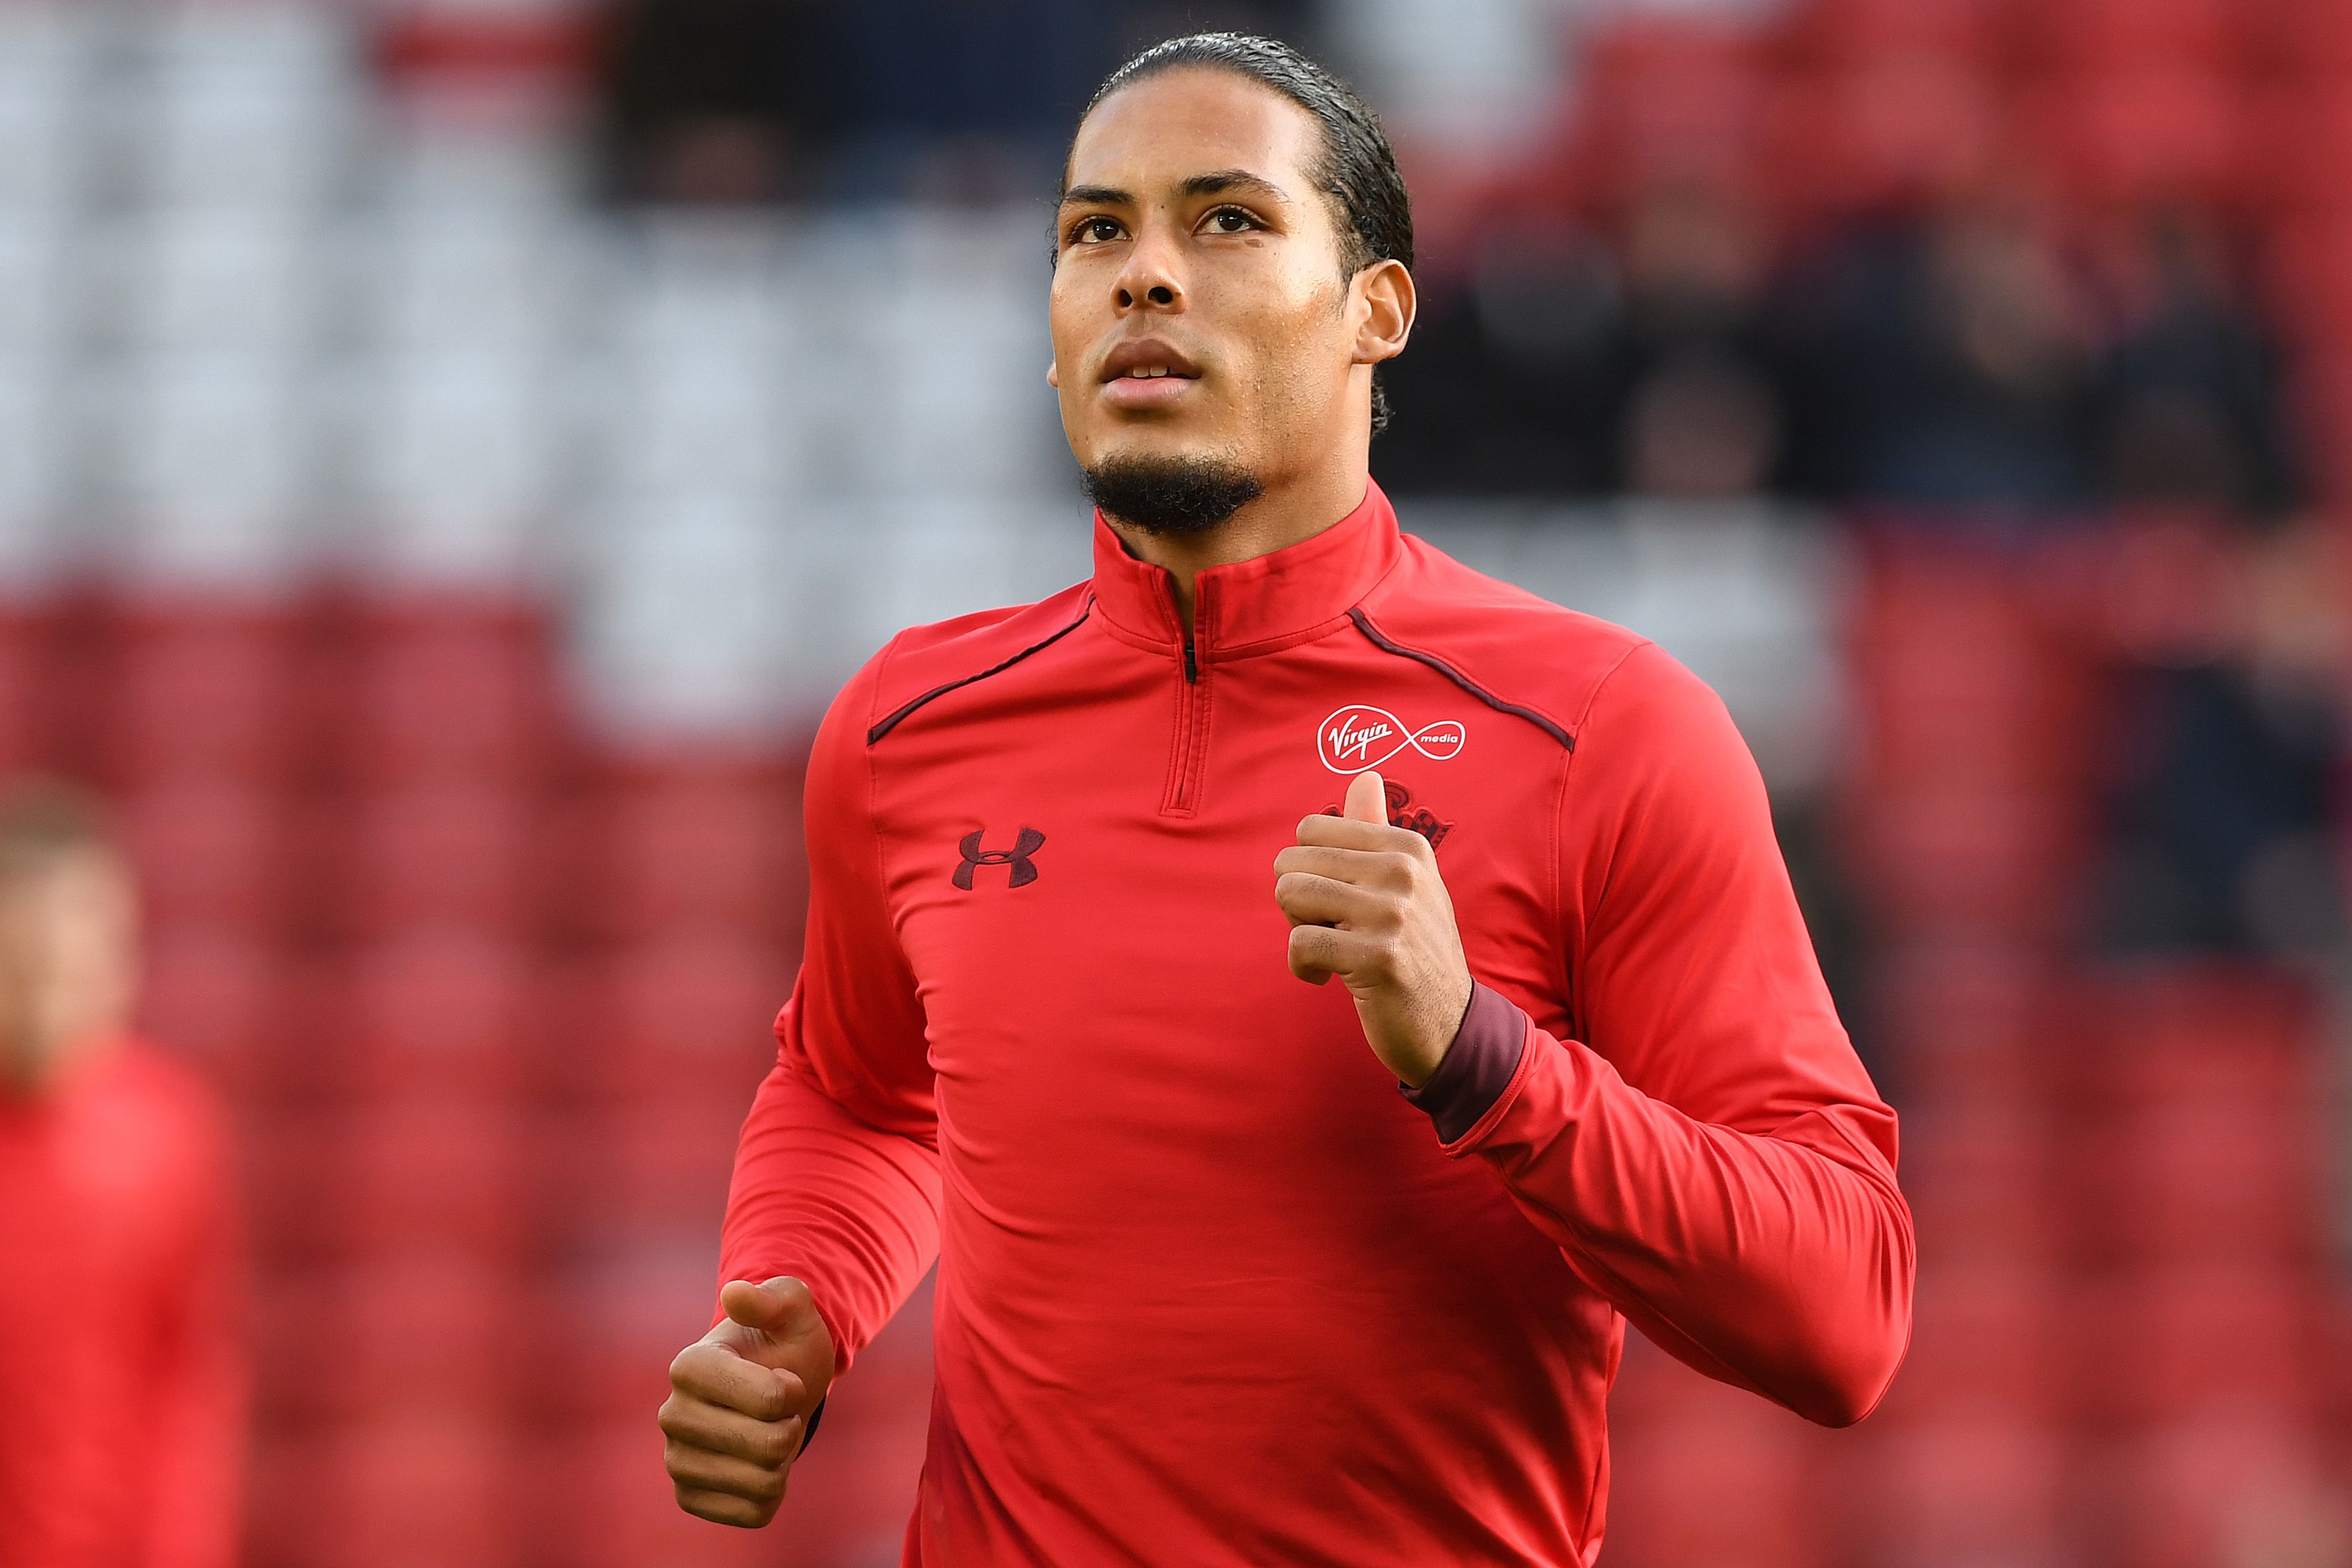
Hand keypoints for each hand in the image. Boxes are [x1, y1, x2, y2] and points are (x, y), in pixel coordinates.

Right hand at [659, 1276, 835, 1527]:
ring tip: (767, 1434)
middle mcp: (672, 1415)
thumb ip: (776, 1299)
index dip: (792, 1391)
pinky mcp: (690, 1498)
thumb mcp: (793, 1311)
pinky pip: (754, 1513)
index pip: (770, 1400)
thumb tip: (735, 1293)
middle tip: (780, 1410)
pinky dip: (772, 1493)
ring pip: (764, 1484)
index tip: (785, 1377)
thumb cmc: (781, 1345)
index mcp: (690, 1365)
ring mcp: (676, 1460)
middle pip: (770, 1447)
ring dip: (783, 1461)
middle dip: (791, 1427)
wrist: (772, 1386)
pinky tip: (758, 1466)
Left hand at [1274, 769, 1473, 1086]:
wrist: (1448, 1023)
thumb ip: (1377, 831)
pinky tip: (1330, 978)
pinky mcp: (1377, 958)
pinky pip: (1299, 943)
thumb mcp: (1407, 884)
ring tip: (1329, 951)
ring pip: (1290, 894)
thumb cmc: (1414, 949)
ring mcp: (1393, 914)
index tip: (1340, 900)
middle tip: (1333, 930)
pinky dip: (1303, 967)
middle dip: (1298, 902)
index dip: (1311, 869)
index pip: (1311, 830)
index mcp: (1407, 847)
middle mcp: (1403, 872)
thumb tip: (1365, 776)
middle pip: (1292, 862)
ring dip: (1299, 931)